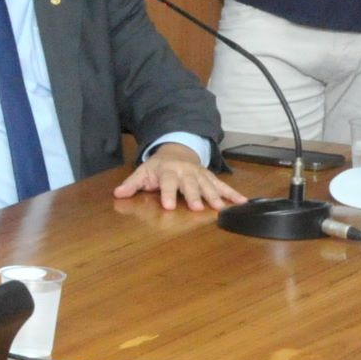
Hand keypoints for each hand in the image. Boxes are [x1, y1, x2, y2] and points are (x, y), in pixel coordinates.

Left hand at [112, 143, 246, 212]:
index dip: (167, 194)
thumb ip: (131, 184)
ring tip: (220, 207)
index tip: (169, 206)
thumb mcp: (142, 173)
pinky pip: (223, 185)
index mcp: (168, 171)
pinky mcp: (210, 178)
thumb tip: (117, 194)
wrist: (176, 151)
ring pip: (208, 185)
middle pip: (190, 184)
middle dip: (194, 196)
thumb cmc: (157, 167)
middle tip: (197, 208)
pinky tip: (243, 202)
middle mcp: (186, 172)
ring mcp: (200, 174)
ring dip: (215, 196)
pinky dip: (233, 193)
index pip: (167, 183)